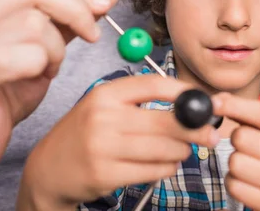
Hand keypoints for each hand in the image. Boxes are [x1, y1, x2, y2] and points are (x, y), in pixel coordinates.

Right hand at [0, 0, 117, 206]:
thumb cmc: (1, 91)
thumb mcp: (43, 45)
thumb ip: (71, 15)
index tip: (98, 10)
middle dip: (75, 8)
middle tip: (90, 35)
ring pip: (33, 22)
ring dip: (57, 48)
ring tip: (48, 67)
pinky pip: (24, 56)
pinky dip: (43, 65)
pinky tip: (38, 78)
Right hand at [17, 75, 220, 210]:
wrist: (49, 169)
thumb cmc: (86, 134)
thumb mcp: (105, 107)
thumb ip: (142, 102)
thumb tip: (191, 103)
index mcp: (106, 94)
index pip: (155, 85)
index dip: (186, 93)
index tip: (206, 102)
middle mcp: (103, 117)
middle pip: (165, 120)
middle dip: (195, 129)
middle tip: (211, 134)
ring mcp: (102, 147)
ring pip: (164, 149)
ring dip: (181, 152)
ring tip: (181, 152)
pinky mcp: (105, 174)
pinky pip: (153, 171)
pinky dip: (167, 169)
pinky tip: (164, 165)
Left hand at [212, 93, 259, 210]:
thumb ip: (247, 111)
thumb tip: (217, 100)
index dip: (235, 105)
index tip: (214, 102)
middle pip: (242, 138)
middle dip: (237, 138)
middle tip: (246, 144)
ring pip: (234, 162)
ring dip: (234, 160)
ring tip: (249, 162)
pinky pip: (232, 184)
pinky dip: (233, 180)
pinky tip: (247, 179)